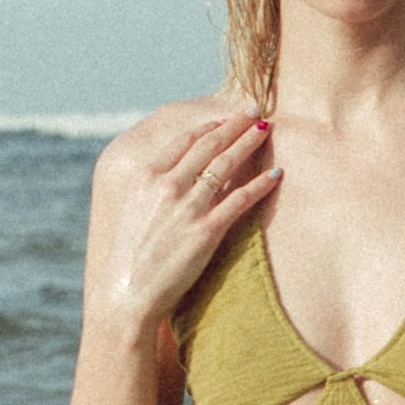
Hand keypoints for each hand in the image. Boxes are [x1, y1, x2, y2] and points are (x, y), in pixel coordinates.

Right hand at [92, 108, 278, 328]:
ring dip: (249, 143)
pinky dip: (261, 184)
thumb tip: (175, 172)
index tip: (226, 118)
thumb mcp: (135, 210)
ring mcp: (188, 208)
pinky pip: (240, 200)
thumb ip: (154, 188)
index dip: (210, 126)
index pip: (185, 140)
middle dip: (235, 124)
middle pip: (209, 145)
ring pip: (226, 165)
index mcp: (147, 177)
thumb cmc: (131, 257)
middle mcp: (167, 186)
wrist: (128, 293)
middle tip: (254, 110)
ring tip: (267, 129)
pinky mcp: (206, 231)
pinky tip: (276, 174)